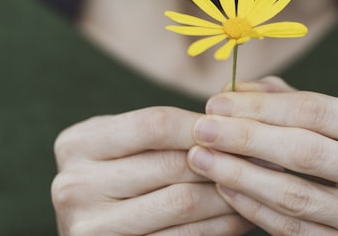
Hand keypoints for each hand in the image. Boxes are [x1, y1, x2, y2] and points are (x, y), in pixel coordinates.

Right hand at [52, 106, 253, 234]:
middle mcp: (75, 185)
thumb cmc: (116, 176)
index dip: (201, 124)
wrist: (92, 231)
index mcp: (76, 145)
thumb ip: (159, 126)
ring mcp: (93, 226)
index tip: (239, 124)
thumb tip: (229, 114)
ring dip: (229, 192)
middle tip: (262, 153)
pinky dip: (219, 225)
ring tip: (258, 181)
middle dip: (224, 157)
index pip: (153, 124)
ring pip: (183, 202)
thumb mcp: (119, 143)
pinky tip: (241, 215)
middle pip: (172, 164)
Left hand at [186, 78, 337, 235]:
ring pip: (295, 196)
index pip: (317, 111)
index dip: (261, 107)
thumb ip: (288, 101)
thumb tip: (233, 88)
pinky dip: (254, 208)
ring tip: (203, 159)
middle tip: (201, 129)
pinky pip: (294, 230)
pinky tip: (226, 189)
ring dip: (240, 175)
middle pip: (305, 152)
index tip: (216, 102)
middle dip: (244, 138)